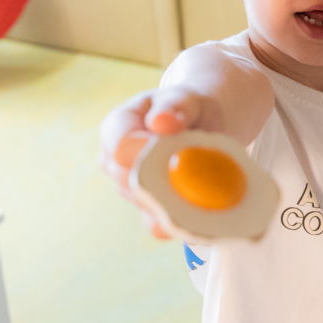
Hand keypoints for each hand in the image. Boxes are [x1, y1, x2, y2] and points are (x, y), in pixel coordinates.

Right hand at [98, 87, 225, 238]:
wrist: (202, 125)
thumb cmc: (190, 108)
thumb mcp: (186, 98)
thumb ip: (175, 106)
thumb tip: (161, 122)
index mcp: (117, 127)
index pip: (122, 148)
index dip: (151, 154)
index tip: (184, 151)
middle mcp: (114, 161)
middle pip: (131, 183)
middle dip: (168, 179)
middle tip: (205, 170)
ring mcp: (128, 188)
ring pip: (147, 206)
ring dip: (179, 199)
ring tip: (208, 181)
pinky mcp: (146, 209)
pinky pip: (160, 224)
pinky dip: (184, 219)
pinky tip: (206, 207)